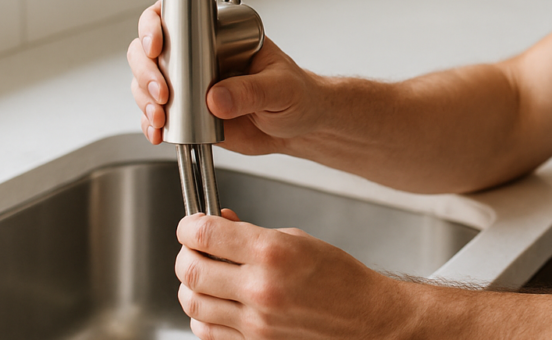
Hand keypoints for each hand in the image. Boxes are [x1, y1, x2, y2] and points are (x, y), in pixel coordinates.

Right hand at [127, 2, 326, 153]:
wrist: (300, 127)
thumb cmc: (297, 95)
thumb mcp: (281, 88)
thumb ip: (252, 91)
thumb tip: (216, 98)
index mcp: (220, 35)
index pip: (177, 16)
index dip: (155, 25)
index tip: (156, 45)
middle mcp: (198, 55)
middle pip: (149, 50)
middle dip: (146, 70)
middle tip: (162, 93)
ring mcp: (189, 84)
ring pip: (146, 82)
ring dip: (145, 99)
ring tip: (160, 117)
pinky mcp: (188, 112)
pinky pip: (158, 114)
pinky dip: (151, 124)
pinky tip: (158, 132)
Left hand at [175, 210, 416, 339]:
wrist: (366, 317)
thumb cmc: (341, 278)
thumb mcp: (298, 239)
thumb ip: (252, 233)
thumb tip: (220, 223)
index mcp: (272, 253)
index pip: (205, 235)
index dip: (188, 226)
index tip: (190, 224)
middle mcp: (260, 289)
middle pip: (192, 270)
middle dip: (185, 254)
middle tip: (193, 248)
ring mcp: (255, 322)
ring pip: (192, 303)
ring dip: (189, 285)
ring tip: (202, 274)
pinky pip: (206, 330)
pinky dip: (200, 314)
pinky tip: (213, 302)